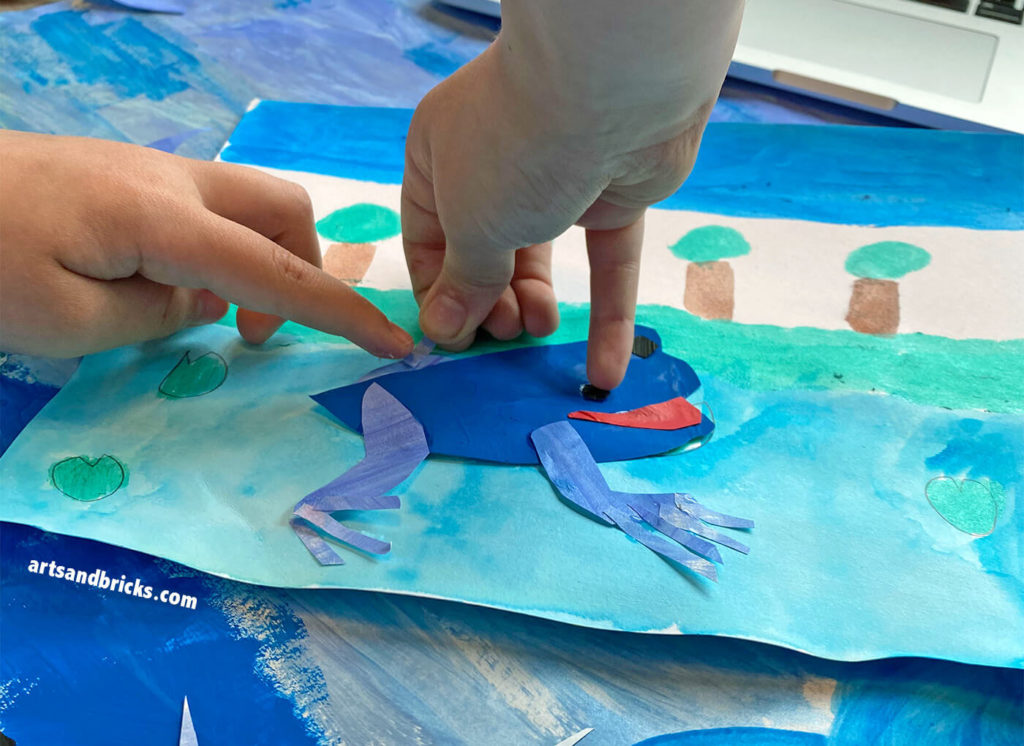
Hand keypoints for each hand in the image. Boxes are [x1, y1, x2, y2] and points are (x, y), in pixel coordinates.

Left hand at [0, 131, 412, 358]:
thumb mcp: (70, 324)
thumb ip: (161, 317)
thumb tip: (205, 303)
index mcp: (166, 220)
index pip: (281, 274)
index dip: (344, 313)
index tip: (395, 343)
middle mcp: (174, 181)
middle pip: (287, 210)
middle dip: (305, 270)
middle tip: (254, 334)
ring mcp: (151, 171)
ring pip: (250, 206)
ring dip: (257, 263)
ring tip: (202, 315)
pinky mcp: (128, 175)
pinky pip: (208, 209)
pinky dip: (218, 251)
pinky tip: (162, 283)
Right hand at [402, 43, 719, 389]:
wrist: (613, 86)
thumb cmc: (516, 148)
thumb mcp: (472, 223)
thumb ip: (463, 282)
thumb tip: (443, 330)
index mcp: (440, 155)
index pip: (428, 238)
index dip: (438, 293)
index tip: (451, 338)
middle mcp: (496, 162)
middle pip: (486, 250)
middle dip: (491, 301)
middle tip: (500, 336)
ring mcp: (559, 175)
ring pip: (542, 255)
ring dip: (537, 306)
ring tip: (535, 334)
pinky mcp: (613, 193)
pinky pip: (606, 262)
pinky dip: (607, 317)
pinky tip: (605, 373)